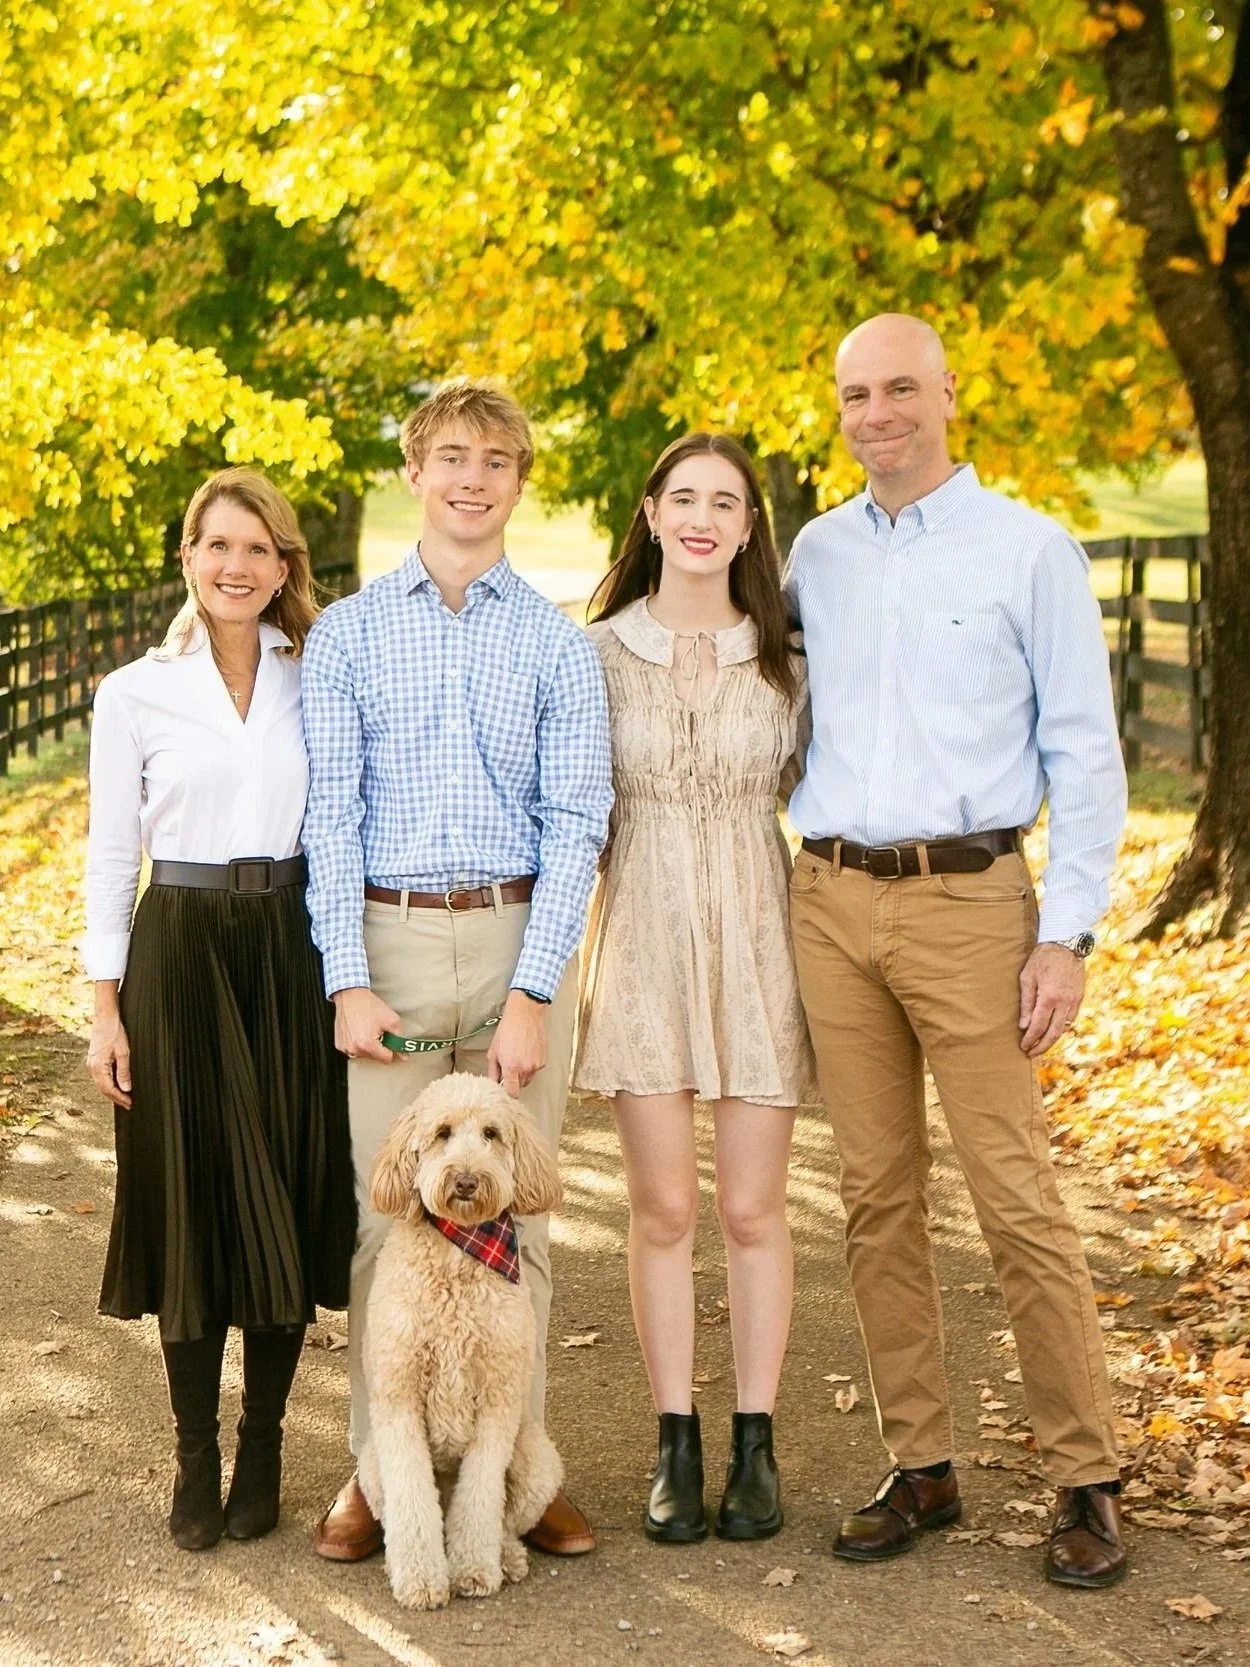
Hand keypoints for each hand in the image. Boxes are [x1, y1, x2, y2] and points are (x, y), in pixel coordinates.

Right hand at [87, 1002, 131, 1107]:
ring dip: (112, 1091)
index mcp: (98, 1067)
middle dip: (116, 1098)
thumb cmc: (115, 1032)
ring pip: (101, 1083)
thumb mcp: (124, 1052)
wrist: (105, 1017)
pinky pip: (100, 1076)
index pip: (109, 1089)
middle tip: (129, 1104)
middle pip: (104, 1089)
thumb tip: (126, 1089)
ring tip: (124, 1097)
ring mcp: (91, 1063)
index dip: (120, 1098)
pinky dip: (109, 1083)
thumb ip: (124, 1071)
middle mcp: (91, 1067)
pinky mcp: (93, 1059)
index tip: (130, 1104)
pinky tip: (117, 1084)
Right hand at [333, 986, 400, 1061]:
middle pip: (375, 1057)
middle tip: (378, 1030)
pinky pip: (353, 1050)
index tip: (391, 1040)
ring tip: (367, 1029)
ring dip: (368, 1045)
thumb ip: (400, 1040)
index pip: (386, 1059)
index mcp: (367, 1045)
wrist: (351, 996)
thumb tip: (404, 1056)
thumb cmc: (369, 1006)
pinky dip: (358, 1043)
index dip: (392, 1049)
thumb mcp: (392, 1020)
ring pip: (364, 1055)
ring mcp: (345, 1048)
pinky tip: (359, 1031)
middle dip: (380, 1046)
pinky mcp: (339, 1044)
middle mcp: (354, 1049)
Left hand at [487, 990, 548, 1097]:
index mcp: (511, 1067)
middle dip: (514, 1080)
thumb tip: (494, 1082)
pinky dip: (531, 1065)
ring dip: (523, 1073)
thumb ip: (493, 1071)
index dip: (508, 1093)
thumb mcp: (494, 1051)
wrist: (525, 1015)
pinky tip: (526, 1052)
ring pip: (528, 1078)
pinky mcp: (544, 1060)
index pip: (512, 1092)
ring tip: (518, 1057)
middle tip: (509, 1067)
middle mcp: (526, 1068)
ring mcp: (536, 1064)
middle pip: (520, 1086)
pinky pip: (536, 1069)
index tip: (505, 1089)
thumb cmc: (507, 1030)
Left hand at [1018, 942, 1085, 1057]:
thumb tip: (1023, 1025)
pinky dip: (1062, 1028)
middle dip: (1042, 1046)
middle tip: (1031, 1053)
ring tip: (1041, 1045)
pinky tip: (1053, 1030)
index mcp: (1049, 997)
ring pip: (1065, 1028)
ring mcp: (1074, 1000)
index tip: (1023, 1046)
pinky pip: (1071, 1019)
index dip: (1030, 1039)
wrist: (1066, 943)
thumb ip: (1026, 1003)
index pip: (1038, 1026)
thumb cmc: (1042, 958)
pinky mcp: (1080, 997)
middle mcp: (1064, 1002)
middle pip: (1054, 1033)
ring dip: (1053, 1039)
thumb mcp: (1027, 977)